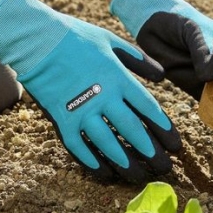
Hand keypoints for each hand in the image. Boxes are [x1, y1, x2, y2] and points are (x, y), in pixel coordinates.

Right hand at [0, 0, 180, 181]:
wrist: (37, 39)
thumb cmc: (75, 36)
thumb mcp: (111, 41)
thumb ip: (138, 60)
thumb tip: (162, 77)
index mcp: (118, 78)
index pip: (148, 109)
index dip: (164, 129)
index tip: (175, 146)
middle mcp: (104, 97)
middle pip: (132, 131)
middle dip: (151, 152)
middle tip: (164, 168)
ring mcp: (81, 110)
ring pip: (108, 144)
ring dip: (125, 163)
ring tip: (139, 176)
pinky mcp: (61, 119)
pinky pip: (78, 147)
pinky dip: (91, 161)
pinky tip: (103, 172)